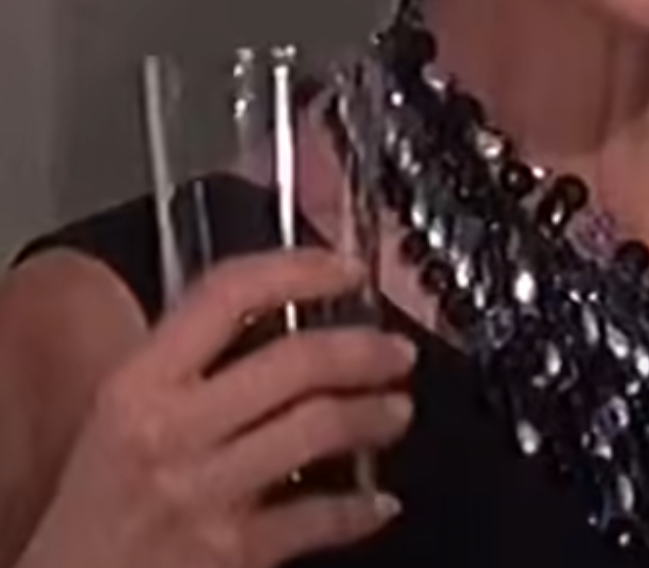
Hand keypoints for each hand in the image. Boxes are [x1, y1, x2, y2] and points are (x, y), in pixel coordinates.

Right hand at [19, 248, 412, 567]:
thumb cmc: (93, 505)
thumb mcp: (120, 414)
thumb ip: (188, 360)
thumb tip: (279, 310)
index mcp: (141, 383)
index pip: (229, 294)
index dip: (299, 269)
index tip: (346, 268)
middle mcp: (173, 431)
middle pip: (295, 361)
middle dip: (363, 350)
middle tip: (396, 351)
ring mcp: (205, 494)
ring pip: (318, 429)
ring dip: (373, 415)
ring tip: (396, 411)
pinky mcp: (233, 555)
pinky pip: (317, 519)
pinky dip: (360, 510)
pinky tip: (379, 503)